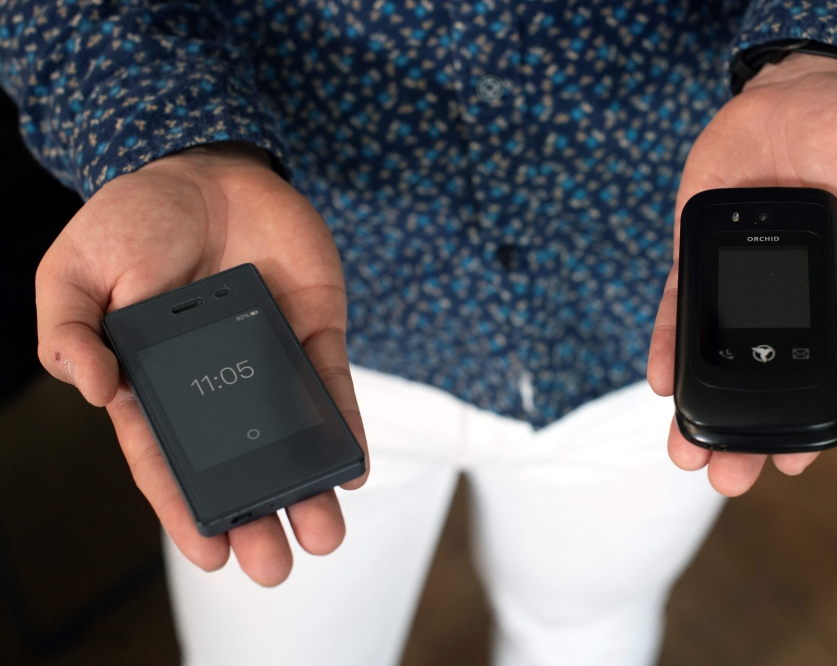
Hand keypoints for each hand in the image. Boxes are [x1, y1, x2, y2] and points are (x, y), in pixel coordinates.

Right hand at [35, 143, 368, 585]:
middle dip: (256, 513)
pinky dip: (342, 425)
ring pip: (289, 435)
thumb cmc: (134, 218)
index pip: (167, 458)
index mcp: (151, 379)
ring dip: (308, 485)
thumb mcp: (75, 269)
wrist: (206, 165)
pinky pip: (329, 385)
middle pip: (237, 461)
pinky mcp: (310, 332)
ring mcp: (265, 358)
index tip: (212, 553)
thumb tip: (93, 390)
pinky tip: (353, 467)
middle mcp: (214, 381)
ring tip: (324, 534)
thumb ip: (70, 330)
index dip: (186, 508)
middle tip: (275, 564)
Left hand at [648, 55, 836, 495]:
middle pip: (773, 373)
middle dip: (750, 428)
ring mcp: (747, 277)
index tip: (794, 461)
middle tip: (725, 478)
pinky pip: (684, 304)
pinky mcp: (703, 253)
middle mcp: (800, 295)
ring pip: (723, 352)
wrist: (800, 84)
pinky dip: (671, 342)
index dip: (819, 415)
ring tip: (682, 453)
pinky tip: (660, 380)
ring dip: (702, 403)